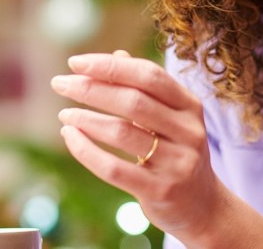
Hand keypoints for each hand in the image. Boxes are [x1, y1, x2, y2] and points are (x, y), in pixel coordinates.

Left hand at [51, 50, 223, 237]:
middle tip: (60, 84)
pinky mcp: (160, 190)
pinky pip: (114, 168)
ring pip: (122, 132)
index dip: (110, 66)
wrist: (202, 206)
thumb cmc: (178, 153)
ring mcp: (177, 162)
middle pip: (133, 101)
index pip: (149, 75)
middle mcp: (188, 131)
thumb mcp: (171, 118)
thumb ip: (146, 89)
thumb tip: (116, 55)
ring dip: (86, 119)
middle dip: (91, 89)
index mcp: (190, 106)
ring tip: (64, 114)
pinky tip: (70, 138)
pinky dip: (85, 151)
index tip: (75, 62)